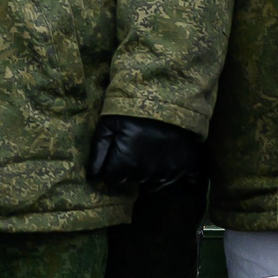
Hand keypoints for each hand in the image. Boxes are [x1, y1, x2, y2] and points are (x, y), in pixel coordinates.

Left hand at [85, 115, 204, 188]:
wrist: (168, 94)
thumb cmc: (133, 108)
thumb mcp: (109, 124)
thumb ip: (98, 152)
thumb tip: (92, 177)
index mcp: (128, 159)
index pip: (112, 178)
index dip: (112, 166)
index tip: (117, 151)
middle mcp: (149, 169)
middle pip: (133, 179)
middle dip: (130, 167)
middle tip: (134, 145)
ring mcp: (169, 168)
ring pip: (152, 183)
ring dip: (147, 171)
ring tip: (148, 149)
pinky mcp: (186, 164)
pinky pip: (172, 181)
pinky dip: (166, 172)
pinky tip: (163, 156)